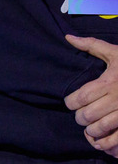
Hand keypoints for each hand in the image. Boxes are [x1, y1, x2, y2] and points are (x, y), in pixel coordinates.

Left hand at [65, 35, 117, 155]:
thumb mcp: (115, 53)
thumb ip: (91, 45)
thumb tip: (68, 37)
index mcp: (110, 82)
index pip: (83, 96)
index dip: (71, 102)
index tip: (69, 103)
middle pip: (89, 113)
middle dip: (80, 117)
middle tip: (78, 116)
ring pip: (102, 127)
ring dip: (91, 130)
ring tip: (88, 128)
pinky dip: (107, 143)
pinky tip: (101, 141)